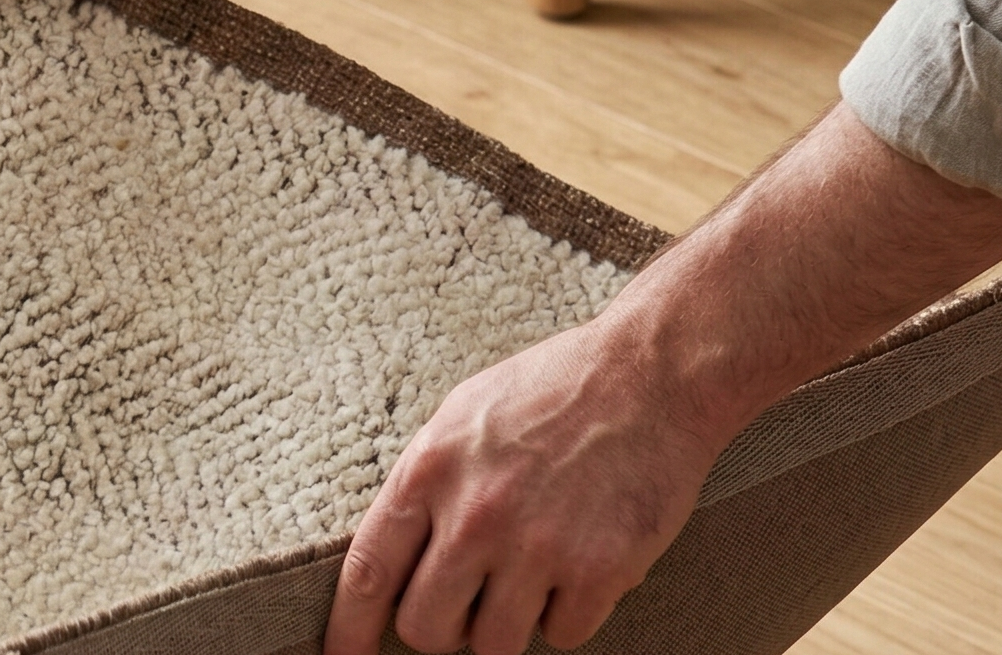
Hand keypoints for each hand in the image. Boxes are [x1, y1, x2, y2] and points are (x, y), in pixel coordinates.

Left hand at [323, 321, 721, 654]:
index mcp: (431, 469)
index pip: (369, 573)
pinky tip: (579, 564)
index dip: (349, 629)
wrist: (652, 374)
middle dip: (441, 629)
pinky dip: (568, 613)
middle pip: (426, 628)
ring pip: (494, 645)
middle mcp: (477, 514)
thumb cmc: (553, 389)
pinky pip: (563, 635)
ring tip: (530, 572)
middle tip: (466, 604)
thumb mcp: (463, 415)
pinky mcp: (599, 571)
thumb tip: (394, 558)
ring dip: (507, 623)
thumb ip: (426, 484)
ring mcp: (538, 546)